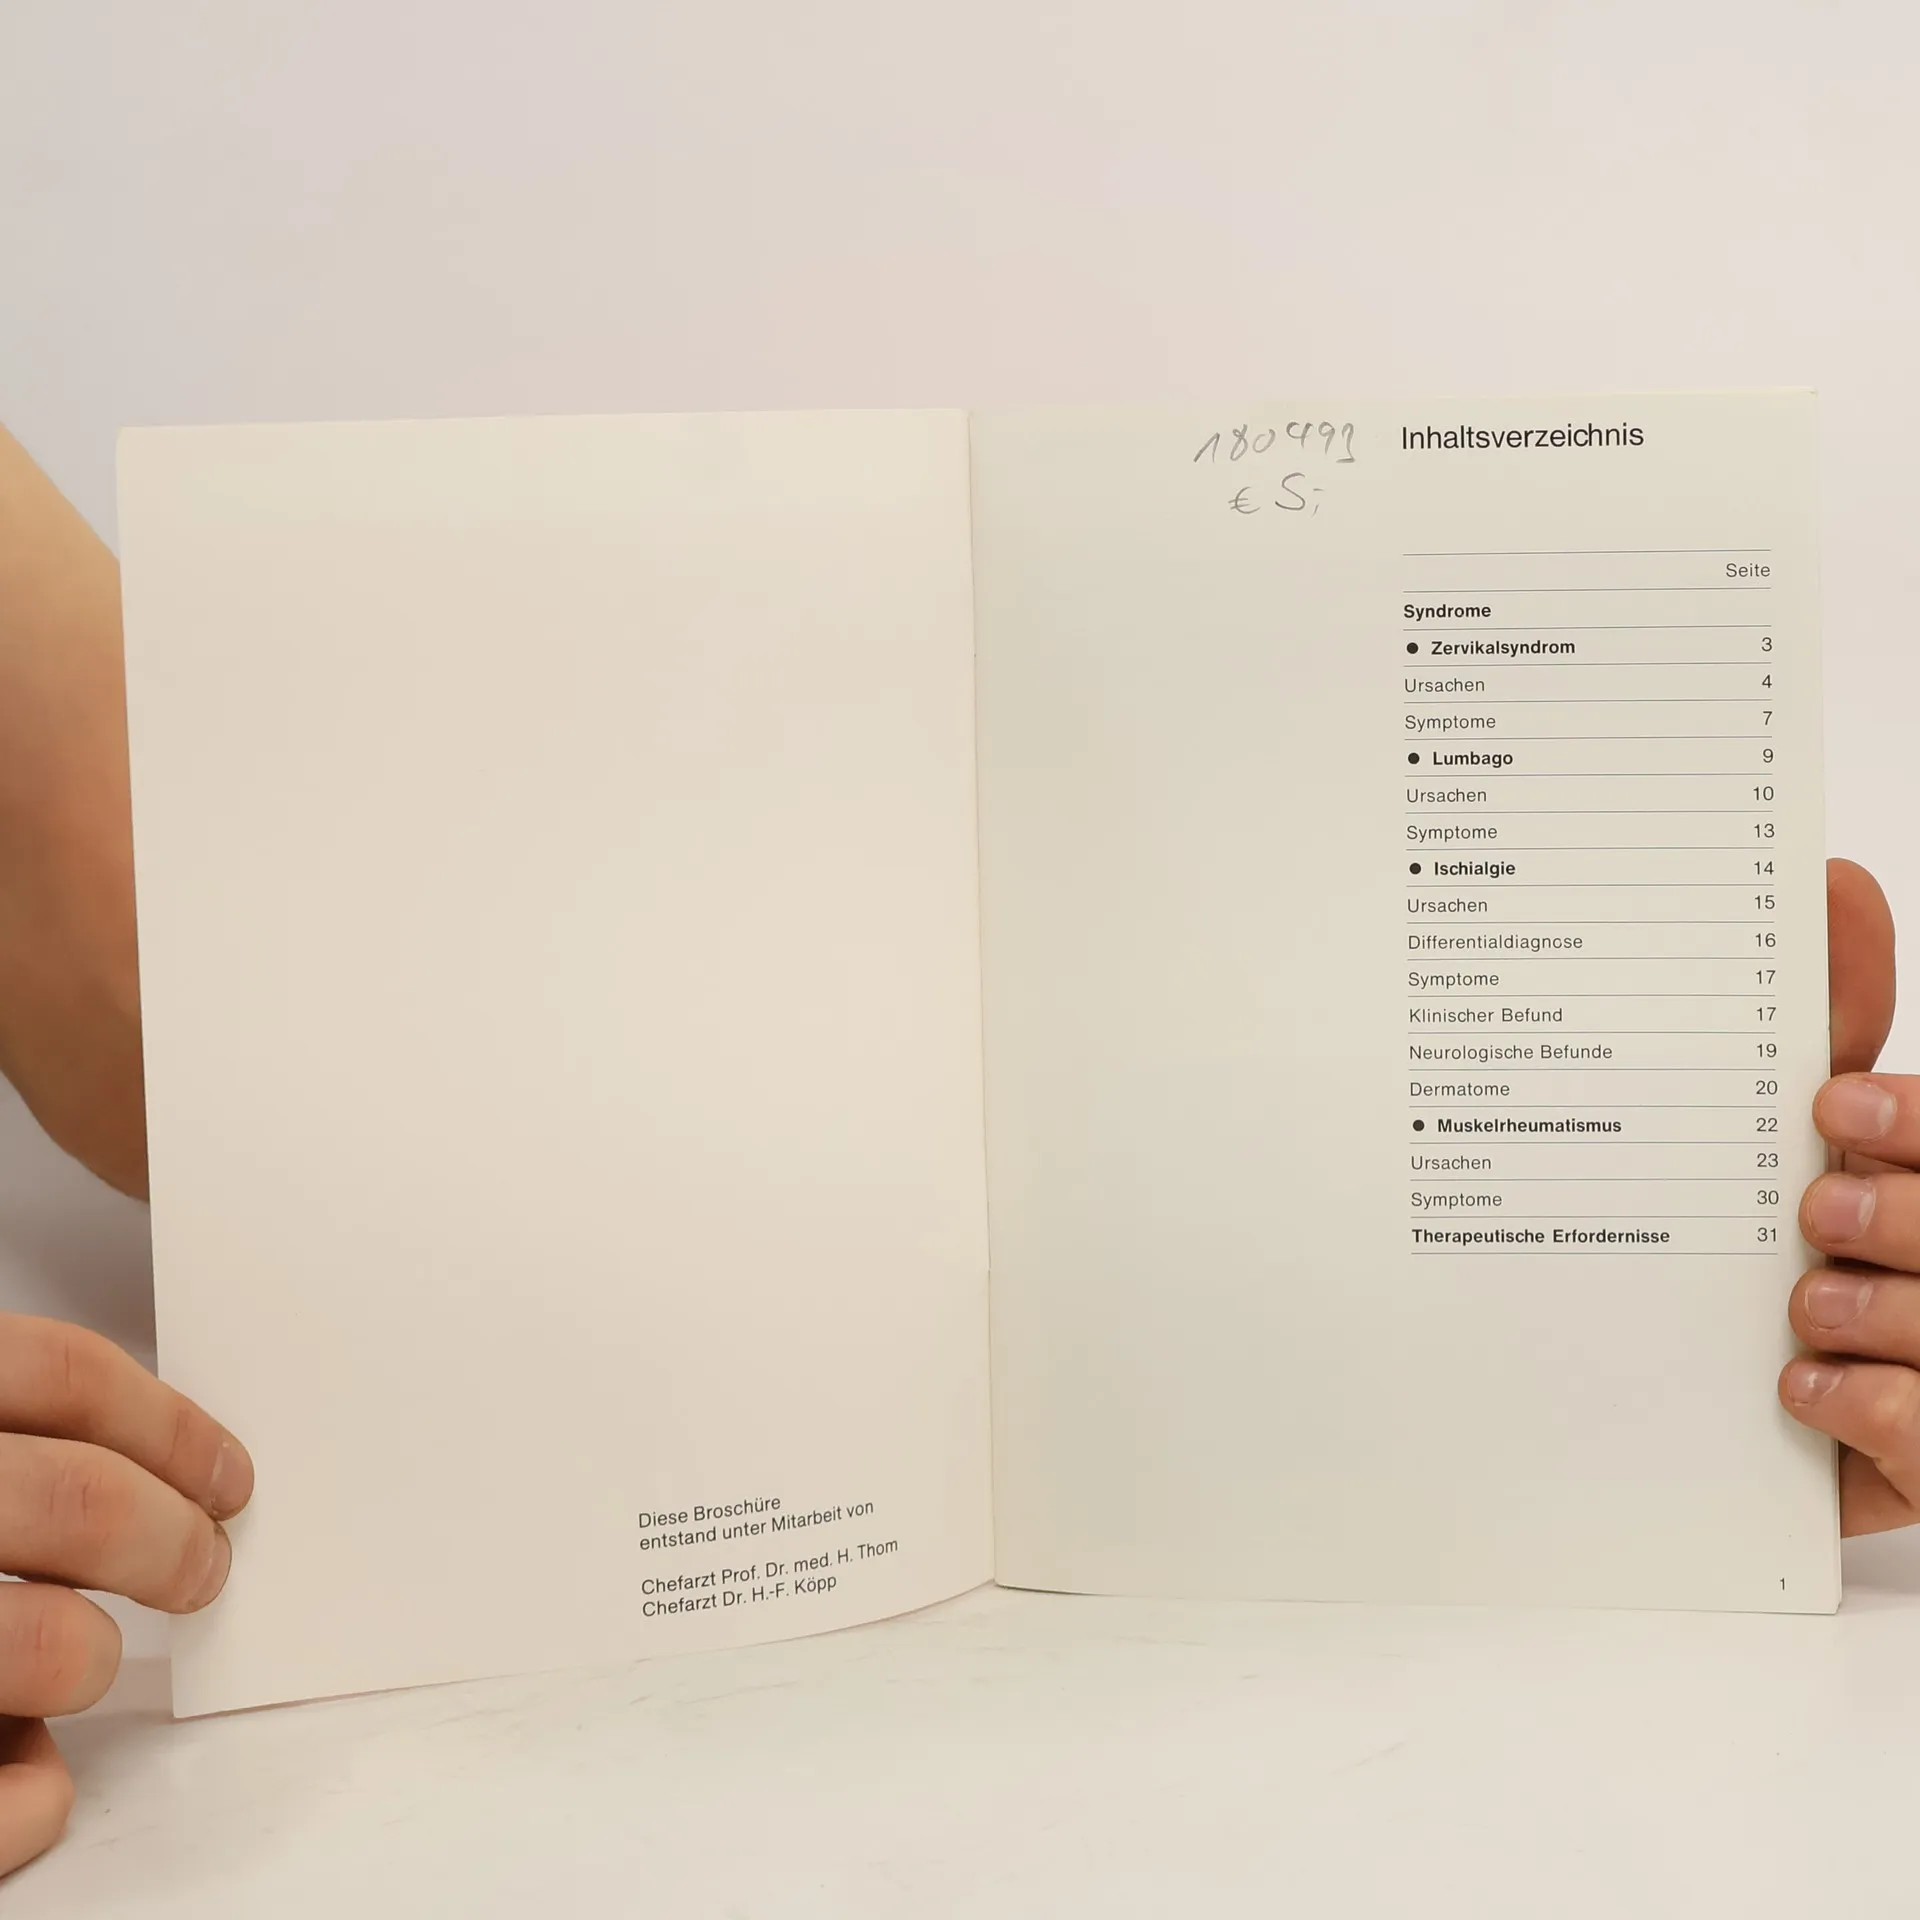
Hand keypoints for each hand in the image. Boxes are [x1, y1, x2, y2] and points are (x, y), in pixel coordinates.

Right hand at [0, 1315, 251, 1873]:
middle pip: (73, 1500)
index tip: (224, 1474)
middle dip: (169, 1540)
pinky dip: (27, 1799)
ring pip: (48, 1645)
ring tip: (76, 1663)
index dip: (165, 1424)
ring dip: (86, 1660)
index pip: (54, 1372)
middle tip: (200, 1567)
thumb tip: (130, 1482)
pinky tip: (26, 1780)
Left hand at [1778, 858, 1916, 1531]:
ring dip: (1865, 1310)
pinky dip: (1856, 1402)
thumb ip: (1840, 1020)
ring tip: (1808, 1301)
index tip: (1834, 1107)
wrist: (1797, 1407)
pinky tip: (1798, 1382)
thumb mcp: (1832, 1134)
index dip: (1914, 1126)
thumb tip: (1834, 882)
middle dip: (1896, 1217)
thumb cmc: (1834, 1241)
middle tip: (1818, 1211)